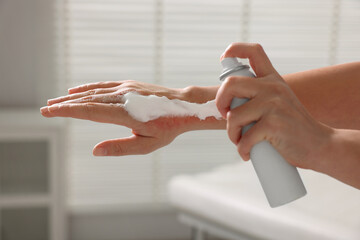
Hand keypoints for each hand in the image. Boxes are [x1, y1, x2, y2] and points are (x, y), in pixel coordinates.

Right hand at [41, 81, 217, 155]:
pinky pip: (103, 85)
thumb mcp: (147, 145)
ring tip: (56, 101)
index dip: (68, 111)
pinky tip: (77, 90)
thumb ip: (121, 148)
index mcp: (125, 114)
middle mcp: (122, 97)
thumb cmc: (167, 128)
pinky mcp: (129, 84)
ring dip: (73, 96)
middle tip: (45, 108)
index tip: (50, 112)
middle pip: (87, 100)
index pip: (90, 111)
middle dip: (64, 104)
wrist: (185, 106)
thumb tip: (95, 151)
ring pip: (93, 91)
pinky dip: (88, 88)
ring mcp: (126, 88)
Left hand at [216, 43, 333, 169]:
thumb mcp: (279, 102)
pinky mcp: (274, 124)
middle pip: (230, 83)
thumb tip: (226, 102)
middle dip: (220, 102)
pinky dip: (242, 149)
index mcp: (273, 79)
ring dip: (232, 134)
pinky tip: (247, 153)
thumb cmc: (292, 127)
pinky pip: (245, 137)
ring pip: (233, 116)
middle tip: (226, 116)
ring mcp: (274, 105)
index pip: (254, 51)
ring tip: (241, 141)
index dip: (235, 49)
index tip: (224, 57)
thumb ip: (258, 96)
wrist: (319, 145)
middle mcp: (273, 87)